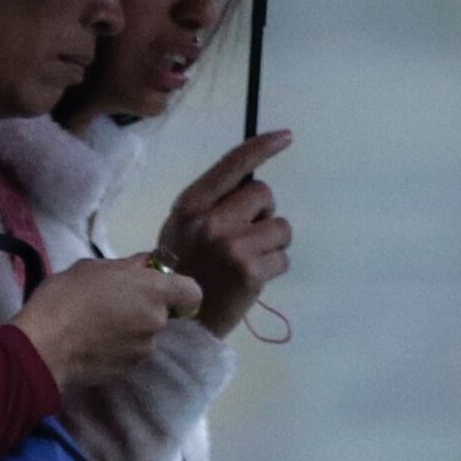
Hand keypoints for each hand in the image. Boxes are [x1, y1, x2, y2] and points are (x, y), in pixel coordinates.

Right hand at [12, 253, 202, 392]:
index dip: (180, 291)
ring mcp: (143, 350)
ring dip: (129, 330)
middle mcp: (156, 322)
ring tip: (96, 326)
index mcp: (153, 291)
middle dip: (143, 309)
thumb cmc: (66, 296)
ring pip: (144, 336)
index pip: (192, 293)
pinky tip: (91, 344)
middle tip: (111, 303)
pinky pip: (128, 355)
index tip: (159, 288)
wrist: (44, 345)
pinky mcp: (127, 371)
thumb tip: (144, 265)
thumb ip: (126, 267)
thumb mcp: (93, 268)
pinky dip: (116, 350)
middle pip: (162, 314)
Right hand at [154, 129, 295, 339]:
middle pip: (264, 194)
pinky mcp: (251, 271)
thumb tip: (250, 188)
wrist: (175, 323)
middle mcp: (211, 220)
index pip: (231, 165)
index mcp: (192, 205)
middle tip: (249, 235)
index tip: (286, 137)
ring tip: (250, 260)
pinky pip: (283, 257)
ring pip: (280, 227)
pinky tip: (253, 279)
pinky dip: (274, 267)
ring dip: (273, 243)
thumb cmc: (180, 272)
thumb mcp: (182, 228)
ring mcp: (233, 246)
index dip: (261, 147)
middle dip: (264, 213)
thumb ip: (210, 205)